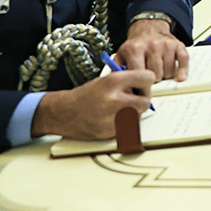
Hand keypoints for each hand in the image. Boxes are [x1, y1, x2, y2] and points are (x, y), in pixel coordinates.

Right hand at [30, 68, 154, 139]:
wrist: (63, 113)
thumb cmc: (85, 95)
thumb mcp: (105, 79)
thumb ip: (127, 81)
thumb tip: (147, 85)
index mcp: (113, 81)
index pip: (148, 78)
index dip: (146, 82)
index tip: (143, 85)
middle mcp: (113, 99)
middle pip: (146, 101)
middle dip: (142, 100)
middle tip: (134, 98)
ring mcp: (111, 118)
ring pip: (138, 116)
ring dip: (134, 112)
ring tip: (120, 108)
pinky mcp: (109, 132)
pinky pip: (128, 128)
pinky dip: (124, 124)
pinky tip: (112, 118)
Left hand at [116, 17, 186, 81]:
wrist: (149, 28)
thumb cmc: (136, 45)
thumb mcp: (121, 55)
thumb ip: (118, 70)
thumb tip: (119, 87)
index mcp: (135, 49)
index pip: (139, 75)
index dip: (140, 87)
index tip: (141, 95)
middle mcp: (152, 45)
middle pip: (156, 75)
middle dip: (153, 81)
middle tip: (150, 79)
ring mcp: (166, 45)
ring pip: (169, 72)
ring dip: (165, 76)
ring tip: (159, 72)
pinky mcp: (178, 45)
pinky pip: (184, 61)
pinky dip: (182, 71)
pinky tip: (180, 77)